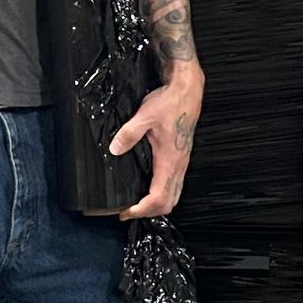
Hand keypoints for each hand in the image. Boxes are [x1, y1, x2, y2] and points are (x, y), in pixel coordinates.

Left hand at [111, 70, 203, 220]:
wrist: (188, 90)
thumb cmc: (171, 103)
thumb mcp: (145, 116)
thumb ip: (129, 134)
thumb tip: (115, 149)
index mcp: (170, 161)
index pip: (158, 198)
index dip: (141, 210)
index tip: (125, 212)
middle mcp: (178, 165)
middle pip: (169, 203)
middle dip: (149, 212)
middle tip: (128, 212)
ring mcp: (181, 162)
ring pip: (174, 195)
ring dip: (157, 204)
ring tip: (138, 204)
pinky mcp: (181, 156)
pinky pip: (175, 184)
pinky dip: (163, 193)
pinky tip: (150, 187)